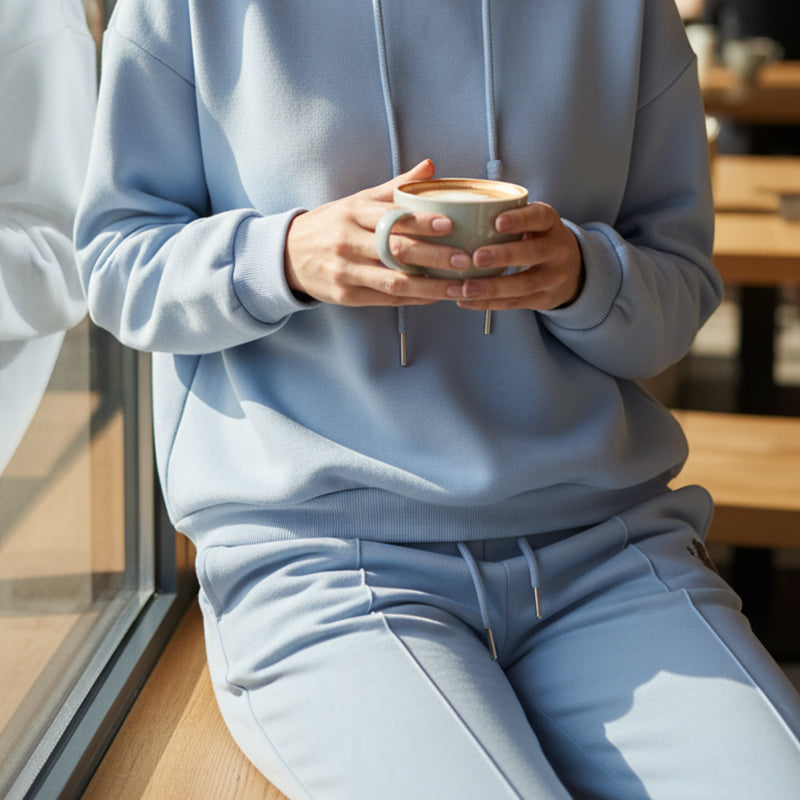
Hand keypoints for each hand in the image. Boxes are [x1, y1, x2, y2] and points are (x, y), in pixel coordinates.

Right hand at [284, 160, 471, 305]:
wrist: (288, 256)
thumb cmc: (332, 225)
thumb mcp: (358, 202)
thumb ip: (395, 188)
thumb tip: (430, 167)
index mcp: (353, 213)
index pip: (391, 216)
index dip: (420, 221)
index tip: (449, 224)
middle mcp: (348, 242)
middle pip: (396, 250)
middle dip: (433, 256)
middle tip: (464, 259)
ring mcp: (347, 272)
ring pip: (394, 281)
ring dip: (430, 286)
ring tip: (458, 286)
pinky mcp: (347, 296)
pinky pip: (386, 300)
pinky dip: (414, 299)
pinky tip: (436, 296)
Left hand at [446, 202, 584, 311]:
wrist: (572, 270)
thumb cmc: (536, 238)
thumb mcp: (531, 221)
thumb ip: (505, 212)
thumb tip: (455, 201)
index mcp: (550, 224)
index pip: (540, 217)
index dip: (520, 219)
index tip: (498, 221)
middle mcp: (557, 250)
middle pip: (534, 253)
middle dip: (505, 256)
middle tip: (477, 257)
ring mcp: (553, 277)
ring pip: (523, 285)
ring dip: (492, 287)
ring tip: (466, 287)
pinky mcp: (543, 299)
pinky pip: (515, 303)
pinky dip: (488, 303)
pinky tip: (466, 300)